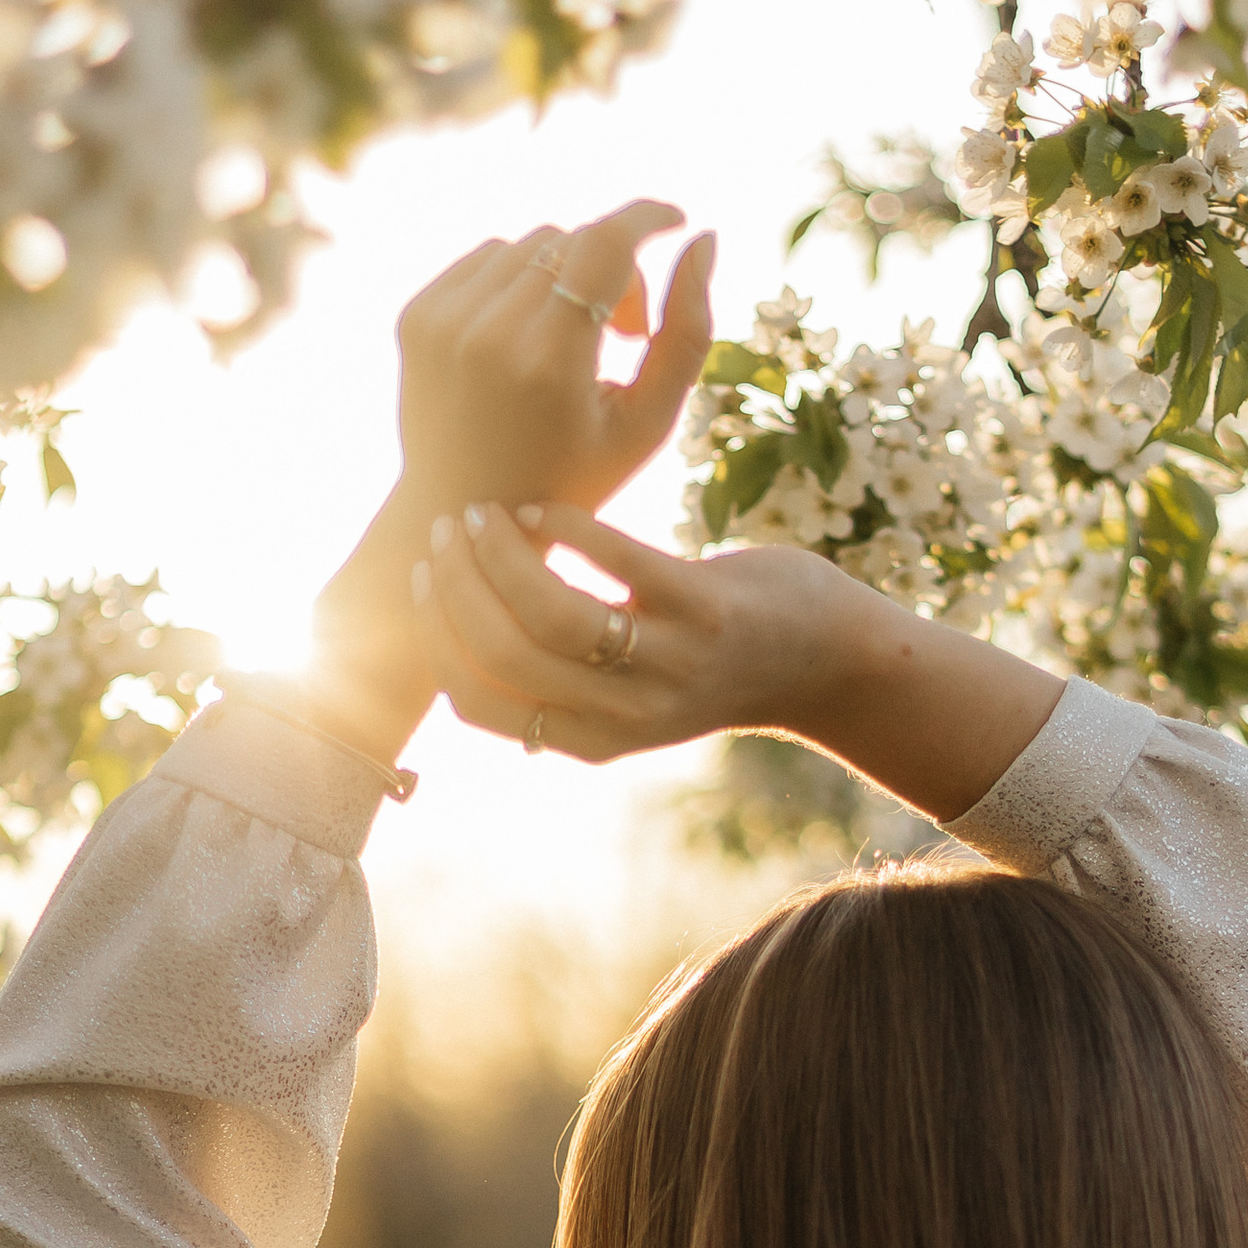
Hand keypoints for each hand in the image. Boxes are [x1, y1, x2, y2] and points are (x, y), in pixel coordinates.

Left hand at [396, 203, 716, 523]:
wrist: (461, 513)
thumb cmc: (573, 476)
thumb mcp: (647, 422)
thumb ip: (687, 333)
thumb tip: (704, 239)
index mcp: (549, 362)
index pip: (604, 243)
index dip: (646, 217)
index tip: (674, 220)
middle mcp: (489, 333)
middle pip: (572, 242)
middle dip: (613, 270)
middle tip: (627, 332)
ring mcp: (443, 321)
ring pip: (529, 243)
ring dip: (564, 275)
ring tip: (575, 338)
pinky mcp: (416, 316)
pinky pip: (486, 257)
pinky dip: (518, 280)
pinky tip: (530, 334)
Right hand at [422, 502, 1065, 823]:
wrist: (826, 660)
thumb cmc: (708, 661)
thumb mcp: (627, 693)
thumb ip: (558, 679)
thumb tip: (463, 634)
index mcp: (595, 739)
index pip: (482, 705)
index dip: (436, 643)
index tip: (420, 583)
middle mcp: (630, 713)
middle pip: (506, 655)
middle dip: (455, 588)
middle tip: (441, 532)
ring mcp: (672, 661)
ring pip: (552, 614)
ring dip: (499, 556)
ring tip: (479, 514)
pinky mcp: (708, 607)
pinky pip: (615, 561)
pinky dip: (563, 527)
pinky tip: (541, 507)